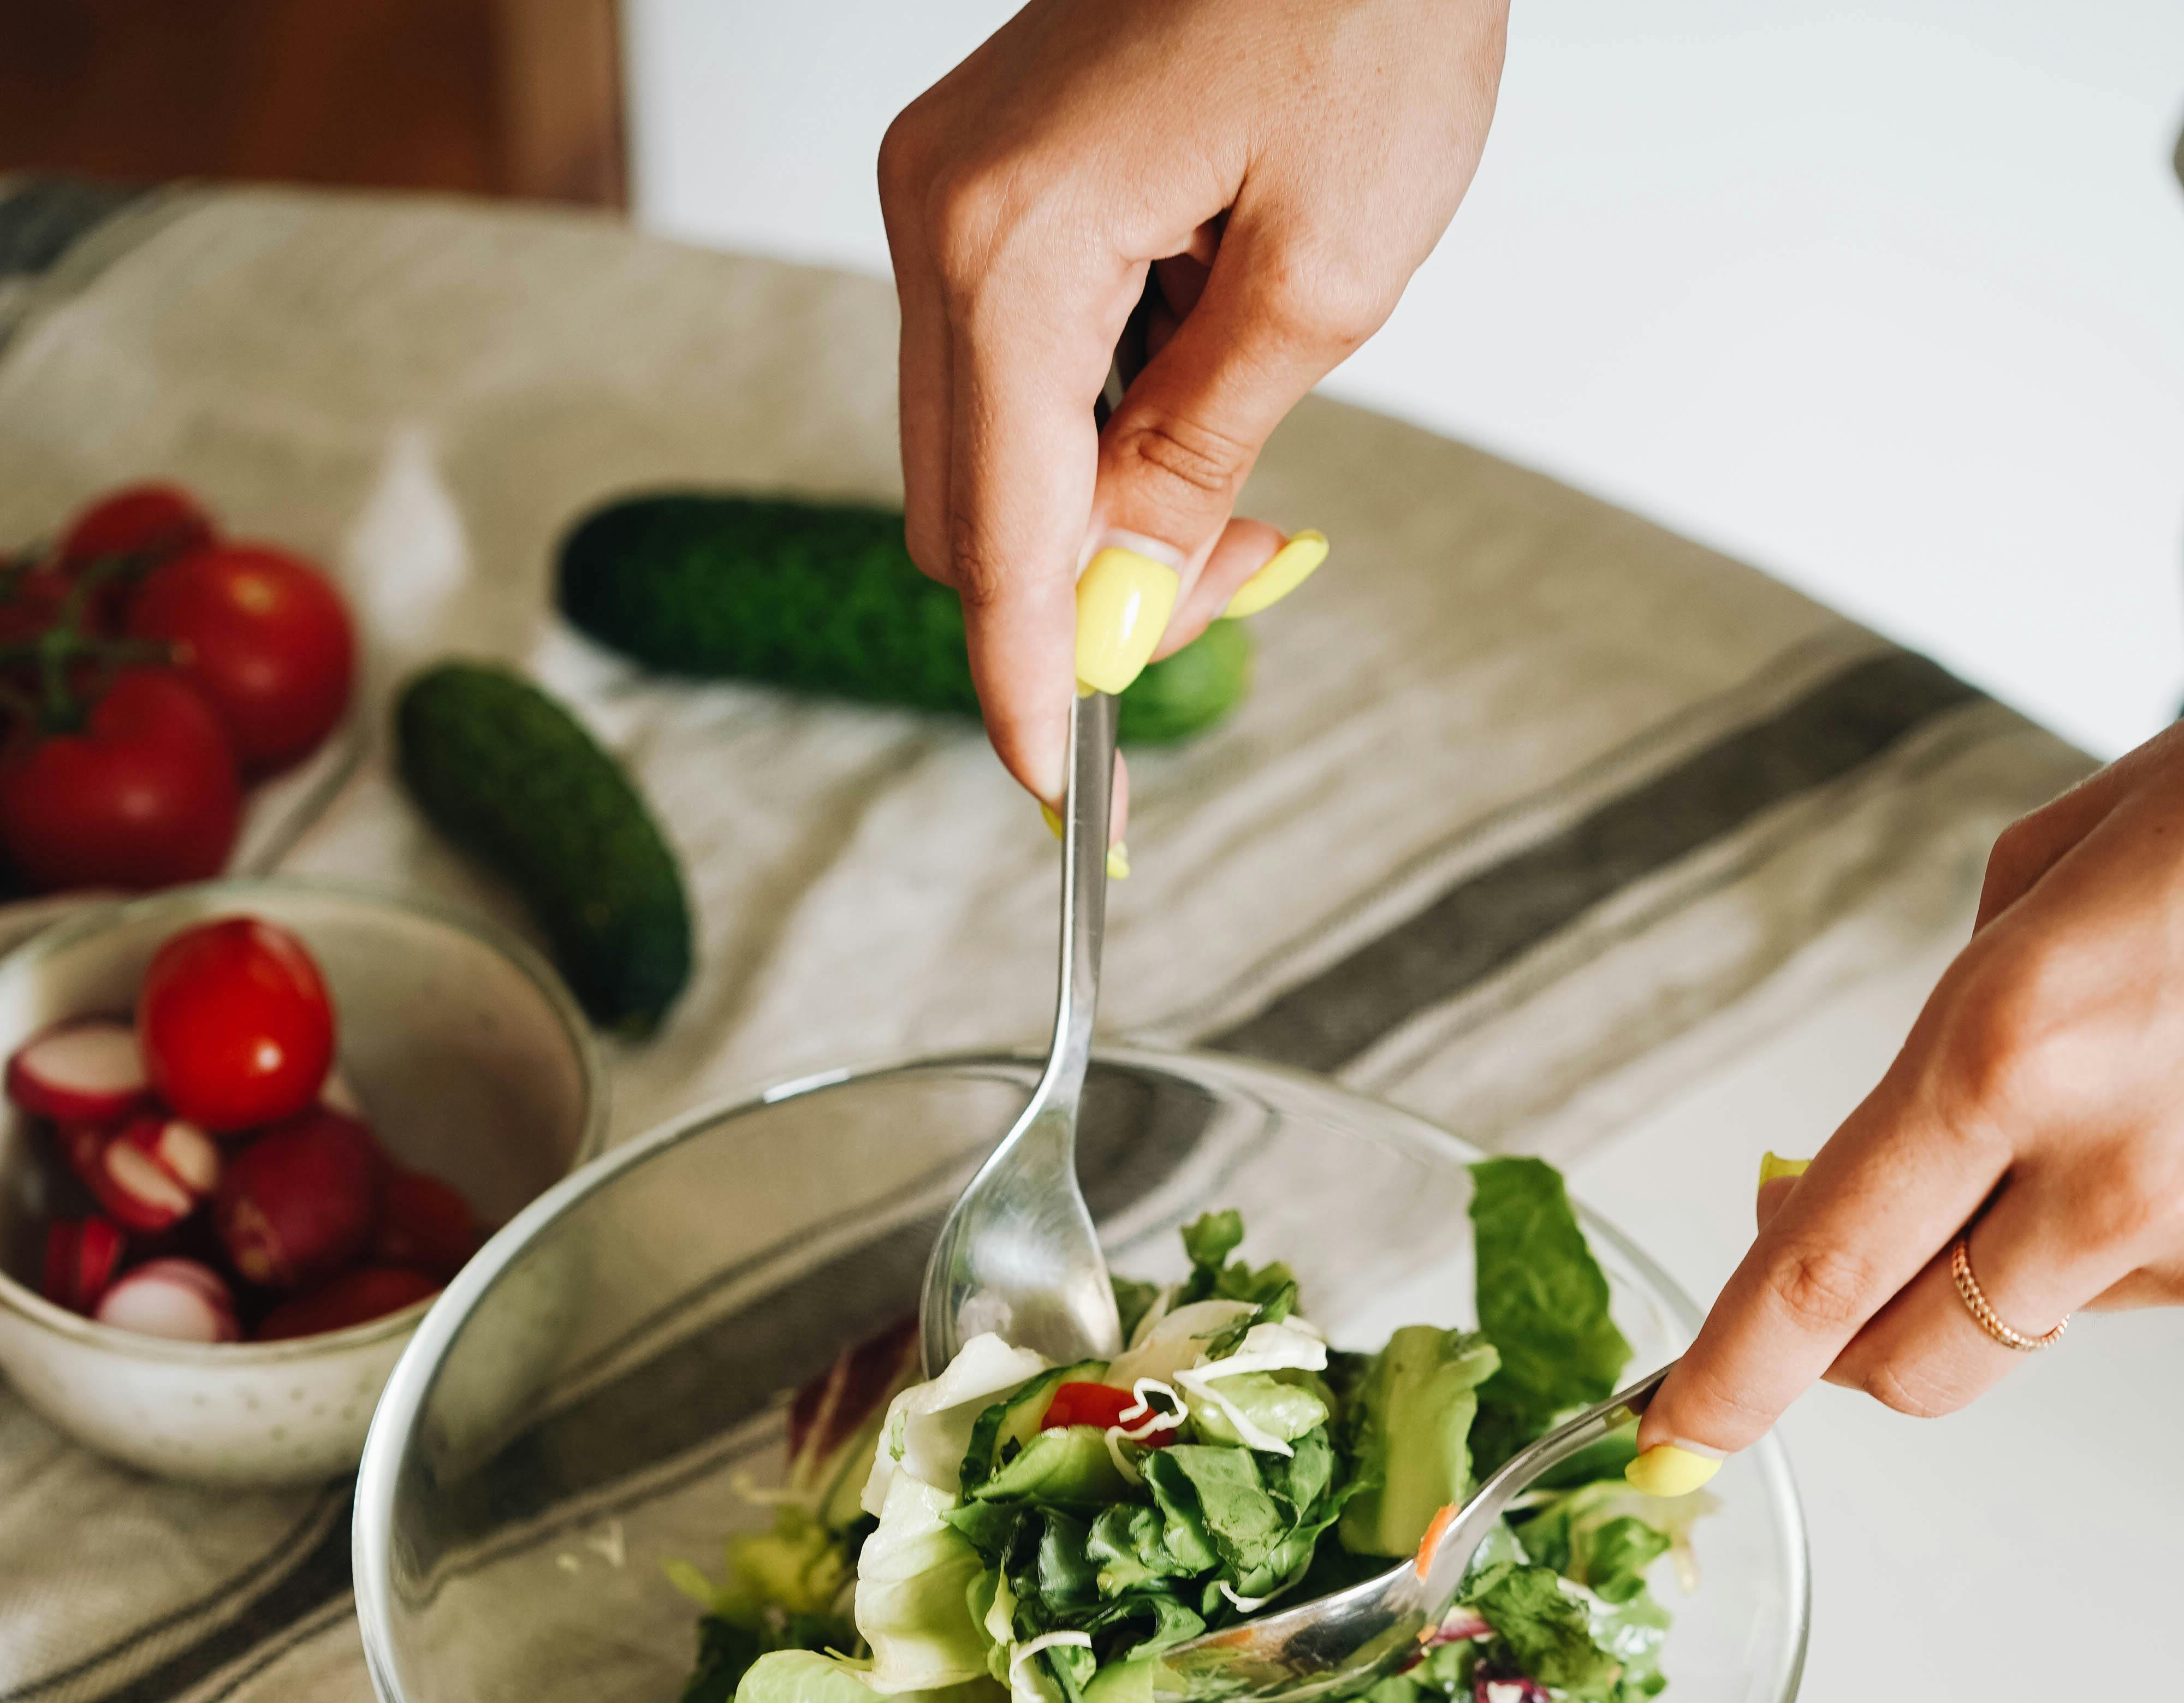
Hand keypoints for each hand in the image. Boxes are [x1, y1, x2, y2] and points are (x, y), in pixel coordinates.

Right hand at [880, 0, 1506, 802]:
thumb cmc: (1367, 3)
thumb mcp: (1322, 277)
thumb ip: (1195, 463)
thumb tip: (1115, 616)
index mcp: (1010, 251)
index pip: (998, 549)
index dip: (1033, 694)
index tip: (1069, 808)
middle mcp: (941, 223)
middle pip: (967, 518)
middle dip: (1089, 598)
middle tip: (1238, 583)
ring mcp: (946, 196)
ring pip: (984, 454)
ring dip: (1096, 514)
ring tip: (1241, 479)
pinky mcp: (980, 184)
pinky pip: (1004, 369)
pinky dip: (1090, 428)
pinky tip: (1198, 384)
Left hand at [1636, 721, 2183, 1479]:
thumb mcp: (2047, 877)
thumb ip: (1938, 1039)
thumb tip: (1852, 1164)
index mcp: (2002, 1050)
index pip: (1822, 1274)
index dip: (1734, 1376)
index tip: (1676, 1432)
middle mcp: (2100, 1165)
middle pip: (1912, 1360)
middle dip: (1845, 1349)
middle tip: (1830, 1285)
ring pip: (2031, 1328)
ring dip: (1998, 1270)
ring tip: (2069, 1124)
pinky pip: (2138, 1289)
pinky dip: (2108, 1238)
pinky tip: (2154, 1126)